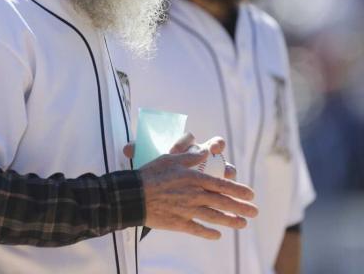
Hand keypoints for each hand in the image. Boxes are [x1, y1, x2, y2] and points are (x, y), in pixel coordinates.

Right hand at [125, 133, 257, 239]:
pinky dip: (209, 233)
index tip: (251, 194)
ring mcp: (188, 211)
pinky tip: (217, 236)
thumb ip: (190, 156)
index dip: (237, 190)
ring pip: (214, 217)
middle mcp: (194, 195)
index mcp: (194, 179)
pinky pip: (198, 229)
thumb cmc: (150, 173)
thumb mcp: (170, 158)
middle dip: (241, 207)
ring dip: (230, 221)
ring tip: (242, 224)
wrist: (134, 195)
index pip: (221, 185)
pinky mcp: (179, 223)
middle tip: (254, 211)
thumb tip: (204, 151)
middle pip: (222, 202)